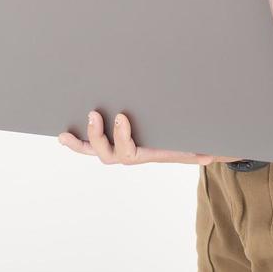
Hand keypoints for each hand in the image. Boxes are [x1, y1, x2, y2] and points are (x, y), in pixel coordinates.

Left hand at [57, 109, 242, 165]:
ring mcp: (118, 149)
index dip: (122, 138)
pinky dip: (79, 141)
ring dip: (81, 142)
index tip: (121, 117)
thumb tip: (209, 156)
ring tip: (64, 134)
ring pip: (95, 151)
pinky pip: (92, 145)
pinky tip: (64, 135)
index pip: (129, 152)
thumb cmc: (190, 143)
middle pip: (107, 154)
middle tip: (93, 115)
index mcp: (146, 154)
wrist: (189, 146)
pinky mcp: (112, 141)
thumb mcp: (197, 147)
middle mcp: (129, 154)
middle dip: (97, 137)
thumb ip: (202, 151)